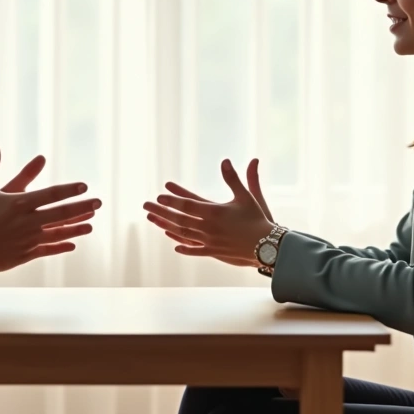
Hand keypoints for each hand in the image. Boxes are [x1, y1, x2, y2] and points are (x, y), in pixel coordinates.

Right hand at [0, 140, 100, 272]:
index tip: (84, 186)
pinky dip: (60, 247)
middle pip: (60, 214)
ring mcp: (28, 240)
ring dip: (76, 228)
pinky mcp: (24, 254)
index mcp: (19, 204)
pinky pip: (47, 250)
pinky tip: (72, 245)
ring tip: (91, 225)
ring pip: (57, 233)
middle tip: (98, 202)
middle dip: (81, 207)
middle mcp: (27, 222)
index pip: (50, 194)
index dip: (68, 190)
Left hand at [143, 158, 274, 266]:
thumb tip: (226, 161)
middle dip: (161, 212)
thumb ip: (233, 179)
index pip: (188, 205)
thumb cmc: (258, 218)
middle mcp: (208, 227)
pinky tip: (174, 245)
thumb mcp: (246, 196)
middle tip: (146, 207)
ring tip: (153, 221)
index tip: (159, 197)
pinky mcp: (215, 252)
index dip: (172, 201)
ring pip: (182, 234)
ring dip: (166, 226)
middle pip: (179, 219)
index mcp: (214, 212)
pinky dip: (184, 247)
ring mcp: (210, 241)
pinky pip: (195, 250)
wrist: (267, 245)